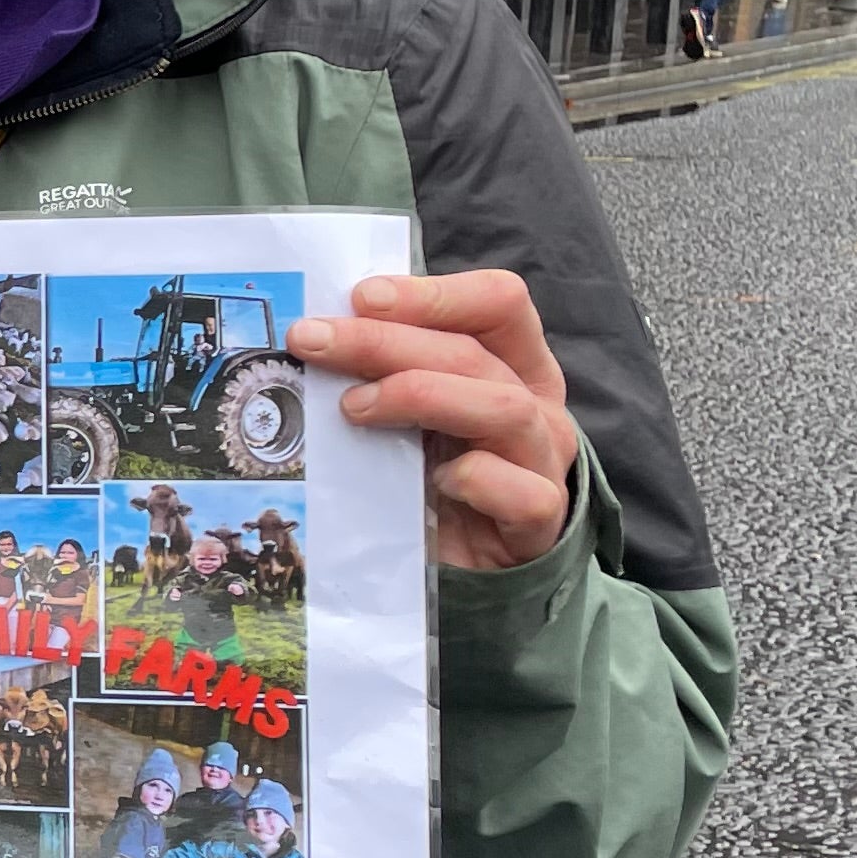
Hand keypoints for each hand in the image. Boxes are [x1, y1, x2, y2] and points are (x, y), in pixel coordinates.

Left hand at [285, 270, 579, 570]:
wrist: (470, 563)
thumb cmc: (434, 472)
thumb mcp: (413, 410)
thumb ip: (387, 368)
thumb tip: (318, 331)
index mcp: (514, 361)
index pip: (497, 301)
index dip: (432, 294)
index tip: (361, 297)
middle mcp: (537, 403)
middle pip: (474, 352)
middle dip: (384, 341)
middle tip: (313, 341)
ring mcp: (543, 460)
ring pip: (502, 408)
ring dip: (420, 396)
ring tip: (353, 407)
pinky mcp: (539, 519)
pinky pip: (518, 490)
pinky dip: (474, 478)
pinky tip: (432, 483)